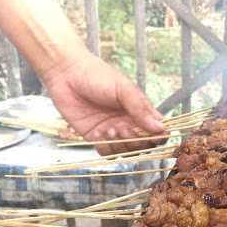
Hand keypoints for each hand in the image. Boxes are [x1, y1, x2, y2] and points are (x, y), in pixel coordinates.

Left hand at [43, 52, 164, 155]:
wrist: (66, 74)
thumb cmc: (97, 75)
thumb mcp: (123, 89)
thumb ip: (140, 109)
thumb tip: (160, 127)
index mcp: (140, 110)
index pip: (158, 130)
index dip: (158, 137)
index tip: (153, 135)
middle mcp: (128, 123)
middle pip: (143, 145)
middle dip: (135, 141)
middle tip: (123, 129)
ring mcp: (112, 131)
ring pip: (125, 151)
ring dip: (119, 145)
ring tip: (108, 129)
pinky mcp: (95, 137)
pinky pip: (106, 152)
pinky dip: (104, 147)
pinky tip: (97, 133)